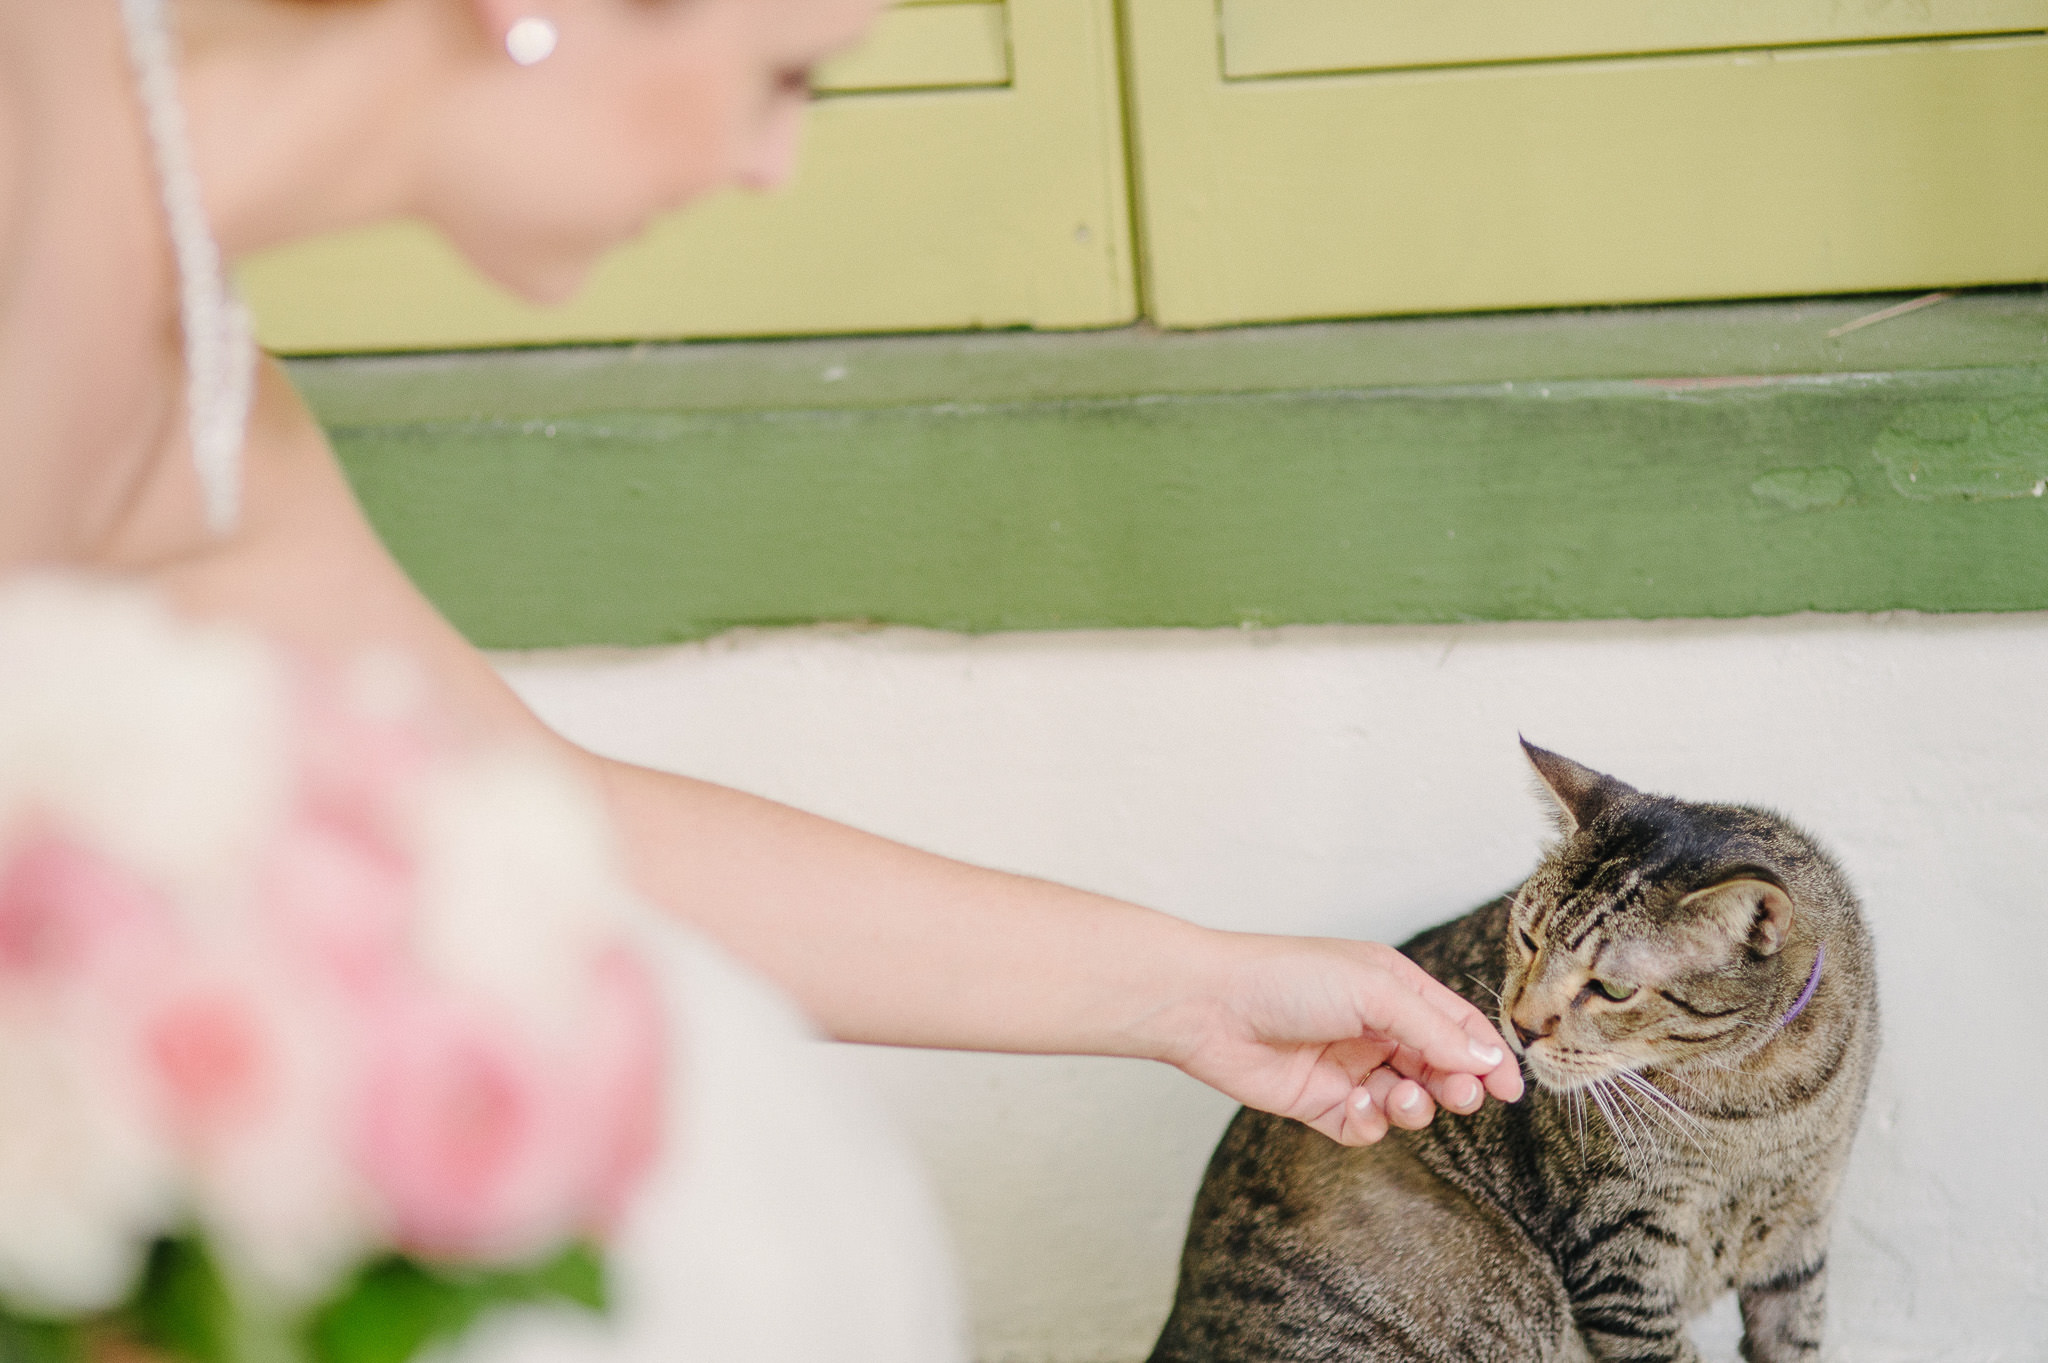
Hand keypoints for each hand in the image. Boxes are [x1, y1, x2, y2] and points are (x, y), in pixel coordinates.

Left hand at [1162, 933, 1522, 1146]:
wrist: (1209, 1005)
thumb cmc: (1288, 979)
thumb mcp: (1374, 990)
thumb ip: (1434, 1028)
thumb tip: (1488, 1059)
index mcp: (1393, 989)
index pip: (1457, 1026)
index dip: (1487, 1057)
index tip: (1510, 1090)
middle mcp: (1375, 1028)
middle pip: (1439, 1069)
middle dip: (1456, 1085)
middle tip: (1459, 1094)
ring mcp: (1348, 1068)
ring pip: (1407, 1102)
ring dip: (1415, 1106)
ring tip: (1401, 1096)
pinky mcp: (1320, 1103)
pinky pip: (1365, 1126)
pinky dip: (1371, 1122)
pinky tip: (1357, 1105)